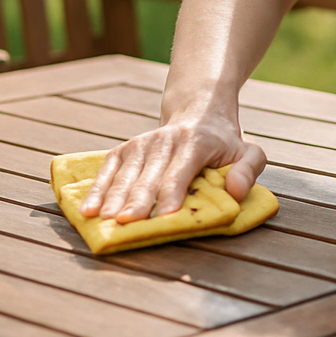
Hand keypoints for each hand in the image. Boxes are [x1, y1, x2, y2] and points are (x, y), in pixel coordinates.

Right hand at [78, 108, 265, 223]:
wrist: (198, 112)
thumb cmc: (225, 143)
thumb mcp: (248, 151)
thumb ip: (247, 169)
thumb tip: (235, 191)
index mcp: (196, 143)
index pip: (181, 171)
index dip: (172, 193)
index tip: (165, 215)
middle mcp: (165, 141)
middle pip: (149, 176)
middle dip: (138, 200)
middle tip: (127, 223)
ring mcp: (143, 144)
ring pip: (126, 173)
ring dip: (113, 197)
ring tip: (103, 220)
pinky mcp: (127, 148)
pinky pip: (109, 168)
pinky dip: (97, 188)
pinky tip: (87, 209)